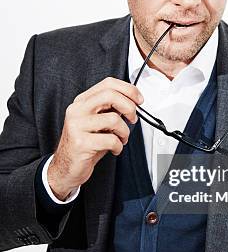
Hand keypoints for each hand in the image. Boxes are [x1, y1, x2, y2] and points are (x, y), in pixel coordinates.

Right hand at [48, 77, 143, 199]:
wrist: (65, 168)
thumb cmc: (85, 144)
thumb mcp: (97, 122)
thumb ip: (110, 109)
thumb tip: (132, 101)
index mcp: (82, 102)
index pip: (108, 84)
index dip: (128, 89)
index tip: (139, 99)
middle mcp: (77, 110)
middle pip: (110, 95)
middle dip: (129, 107)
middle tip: (132, 118)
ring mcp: (77, 125)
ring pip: (114, 119)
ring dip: (125, 131)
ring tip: (121, 138)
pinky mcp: (81, 143)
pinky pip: (111, 140)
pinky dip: (118, 146)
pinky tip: (114, 149)